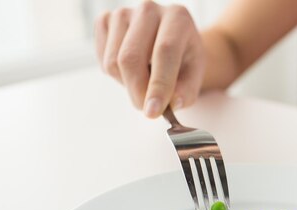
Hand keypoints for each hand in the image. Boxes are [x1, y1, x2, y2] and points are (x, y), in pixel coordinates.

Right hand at [94, 1, 204, 116]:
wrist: (171, 42)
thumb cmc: (184, 59)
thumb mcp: (195, 76)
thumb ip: (186, 92)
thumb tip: (172, 104)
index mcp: (177, 18)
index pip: (164, 52)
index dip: (158, 86)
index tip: (153, 112)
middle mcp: (149, 9)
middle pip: (131, 58)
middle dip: (137, 92)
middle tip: (148, 110)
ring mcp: (123, 13)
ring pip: (113, 62)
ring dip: (127, 85)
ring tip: (144, 82)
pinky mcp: (105, 21)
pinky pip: (102, 59)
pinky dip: (115, 75)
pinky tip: (132, 70)